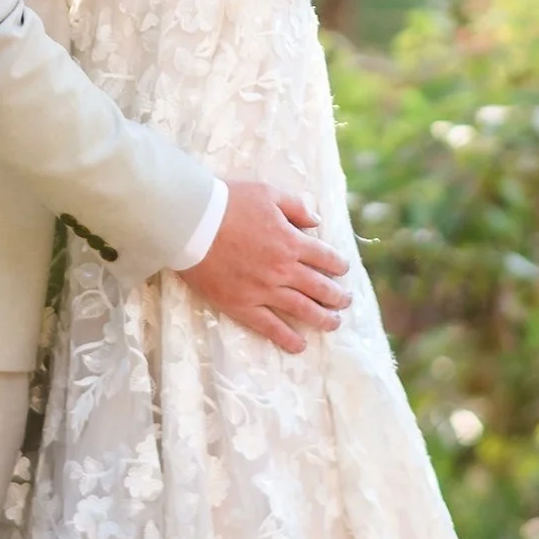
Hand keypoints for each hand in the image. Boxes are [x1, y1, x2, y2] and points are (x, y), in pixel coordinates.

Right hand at [181, 179, 347, 353]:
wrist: (192, 224)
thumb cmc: (228, 203)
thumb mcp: (268, 193)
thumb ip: (296, 207)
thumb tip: (316, 222)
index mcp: (291, 241)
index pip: (326, 258)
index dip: (339, 265)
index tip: (343, 269)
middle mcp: (283, 270)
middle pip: (320, 288)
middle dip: (338, 296)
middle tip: (346, 301)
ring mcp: (264, 291)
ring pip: (303, 310)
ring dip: (323, 319)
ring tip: (334, 323)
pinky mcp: (243, 306)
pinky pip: (270, 327)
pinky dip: (288, 338)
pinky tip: (300, 345)